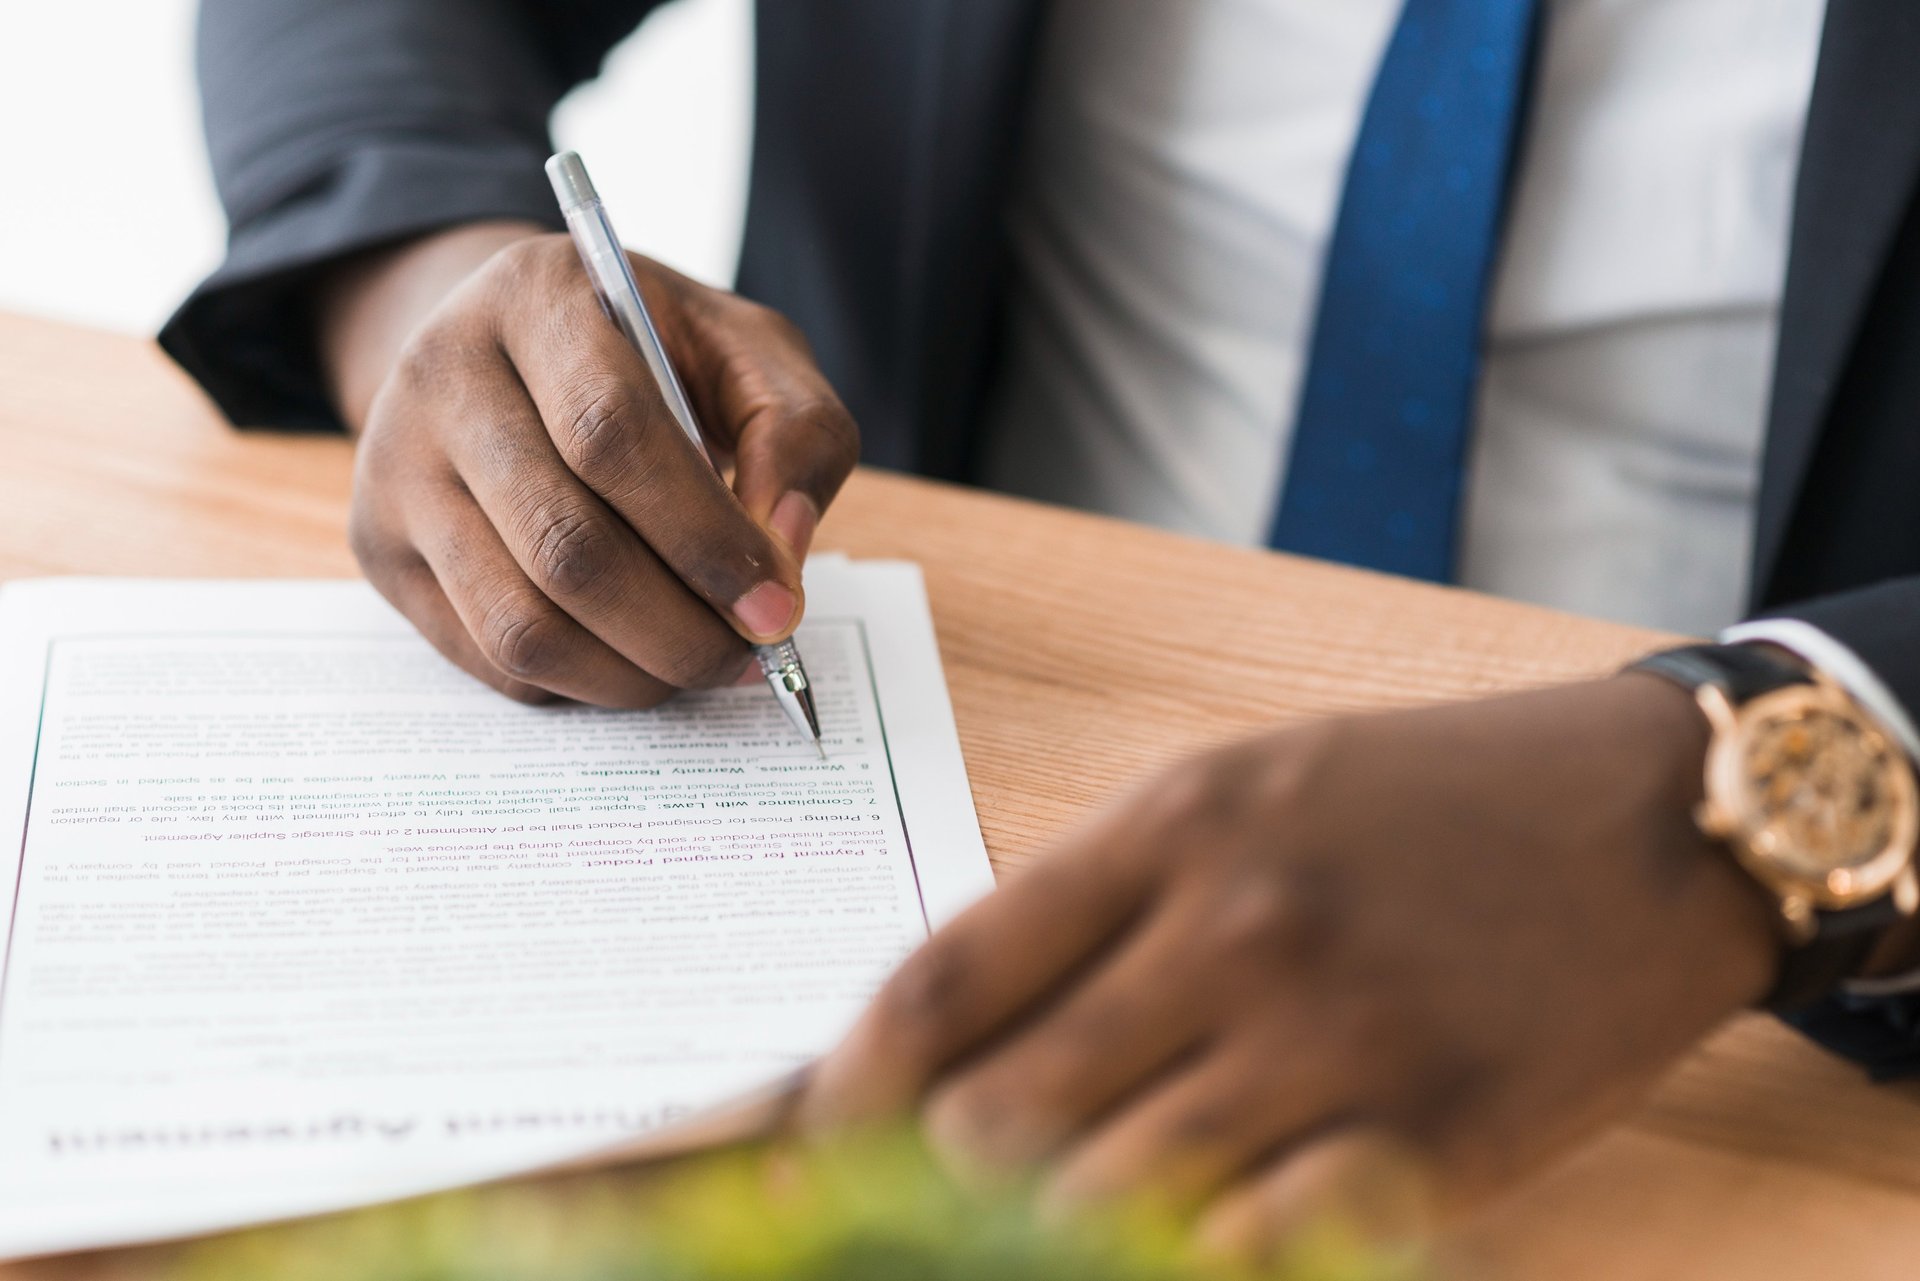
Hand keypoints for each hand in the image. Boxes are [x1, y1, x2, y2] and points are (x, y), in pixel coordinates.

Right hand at [318, 221, 857, 704]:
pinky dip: (581, 681)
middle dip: (679, 628)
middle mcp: (442, 373)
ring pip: (519, 622)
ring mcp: (396, 467)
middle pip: (563, 546)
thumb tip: (782, 551)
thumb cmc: (655, 352)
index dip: (702, 536)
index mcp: (538, 297)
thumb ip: (798, 432)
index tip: (775, 602)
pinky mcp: (381, 548)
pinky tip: (632, 653)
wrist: (515, 344)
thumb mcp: (748, 350)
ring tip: (700, 663)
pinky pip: (488, 657)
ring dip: (632, 673)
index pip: (609, 431)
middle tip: (749, 652)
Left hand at [801, 675, 1781, 1259]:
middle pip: (999, 1115)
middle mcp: (1238, 932)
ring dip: (1064, 1230)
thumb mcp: (1245, 792)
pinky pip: (1254, 1253)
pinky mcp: (1436, 1139)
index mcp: (1174, 828)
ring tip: (1083, 1204)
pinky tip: (1208, 1229)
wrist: (1654, 819)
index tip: (807, 1140)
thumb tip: (947, 1032)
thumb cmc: (1427, 801)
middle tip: (949, 1187)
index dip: (850, 1081)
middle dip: (945, 1175)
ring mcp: (1338, 1044)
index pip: (950, 976)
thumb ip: (1100, 903)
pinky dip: (1204, 1260)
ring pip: (1107, 1204)